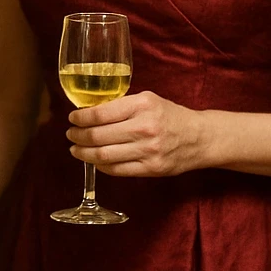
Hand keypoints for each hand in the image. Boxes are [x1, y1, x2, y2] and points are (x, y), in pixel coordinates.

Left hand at [67, 90, 206, 176]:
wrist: (199, 138)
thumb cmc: (170, 116)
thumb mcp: (148, 100)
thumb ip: (121, 105)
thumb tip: (89, 113)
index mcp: (142, 105)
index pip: (100, 114)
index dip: (80, 118)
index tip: (72, 119)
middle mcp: (144, 127)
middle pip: (98, 136)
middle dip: (78, 137)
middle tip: (71, 135)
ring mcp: (148, 151)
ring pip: (104, 156)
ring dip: (84, 154)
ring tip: (76, 150)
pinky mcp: (151, 169)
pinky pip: (116, 170)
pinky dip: (100, 166)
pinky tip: (95, 161)